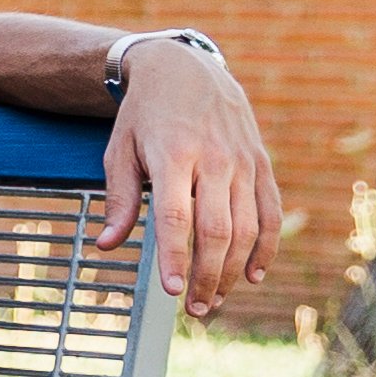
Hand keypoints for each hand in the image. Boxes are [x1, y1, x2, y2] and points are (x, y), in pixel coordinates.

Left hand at [105, 40, 274, 310]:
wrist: (185, 67)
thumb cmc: (144, 114)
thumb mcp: (120, 149)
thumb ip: (119, 199)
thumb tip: (105, 245)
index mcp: (174, 155)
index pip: (177, 217)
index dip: (176, 257)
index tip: (171, 291)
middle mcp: (215, 158)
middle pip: (217, 229)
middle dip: (206, 275)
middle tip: (193, 309)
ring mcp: (243, 161)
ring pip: (246, 227)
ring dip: (232, 270)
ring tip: (213, 300)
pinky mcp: (261, 163)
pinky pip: (270, 212)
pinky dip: (265, 247)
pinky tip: (251, 275)